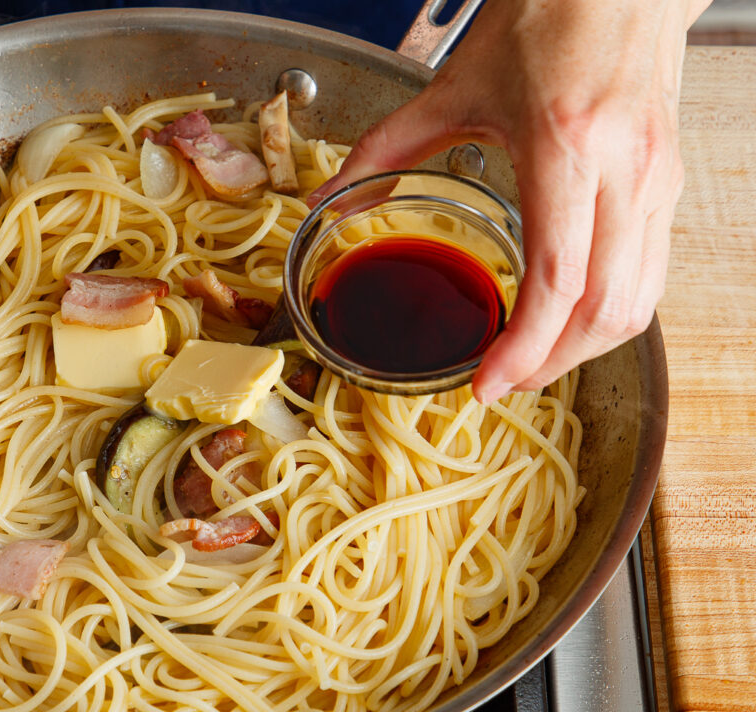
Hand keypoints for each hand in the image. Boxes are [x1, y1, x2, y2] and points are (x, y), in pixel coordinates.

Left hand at [310, 0, 709, 403]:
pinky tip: (567, 319)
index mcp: (565, 145)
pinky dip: (609, 314)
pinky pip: (651, 273)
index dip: (524, 348)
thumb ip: (384, 149)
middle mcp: (626, 169)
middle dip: (553, 365)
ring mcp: (658, 178)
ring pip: (640, 301)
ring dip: (585, 349)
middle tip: (503, 383)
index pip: (558, 279)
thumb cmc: (547, 16)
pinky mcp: (670, 181)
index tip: (486, 384)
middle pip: (607, 310)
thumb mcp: (453, 86)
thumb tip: (331, 200)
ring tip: (531, 362)